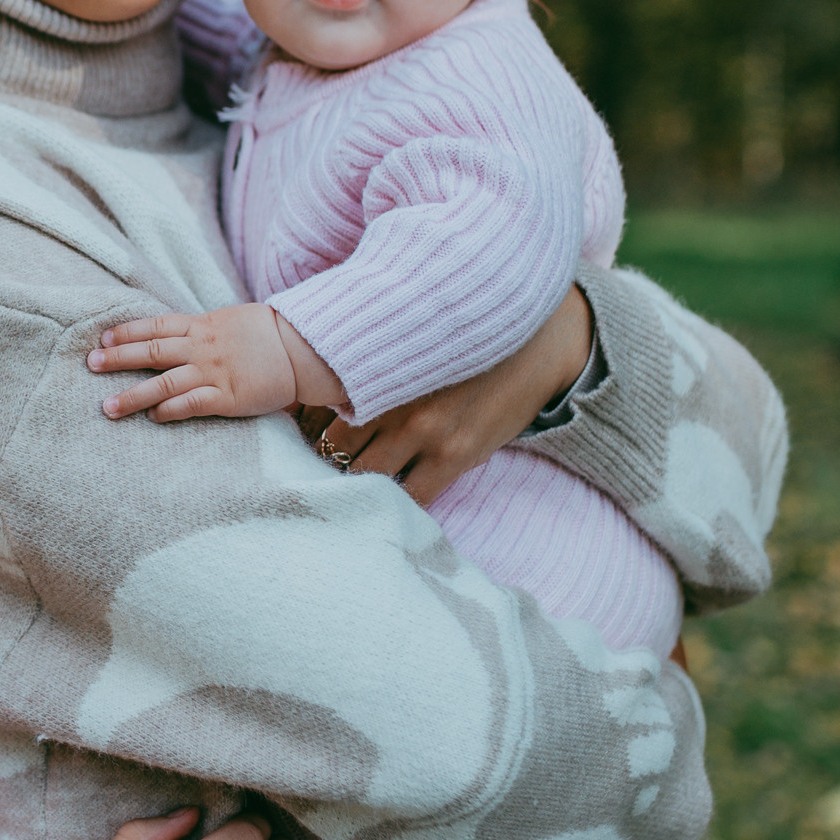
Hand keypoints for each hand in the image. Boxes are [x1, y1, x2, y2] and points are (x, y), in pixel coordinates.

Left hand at [88, 305, 345, 421]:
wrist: (305, 347)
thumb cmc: (271, 335)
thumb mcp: (232, 322)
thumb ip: (204, 330)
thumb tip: (180, 336)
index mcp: (203, 325)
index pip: (156, 325)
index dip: (127, 331)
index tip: (103, 337)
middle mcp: (202, 347)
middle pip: (151, 351)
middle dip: (118, 358)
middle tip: (90, 364)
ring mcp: (214, 372)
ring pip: (164, 383)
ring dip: (133, 395)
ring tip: (107, 407)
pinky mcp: (228, 397)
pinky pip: (192, 404)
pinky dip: (169, 410)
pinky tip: (152, 417)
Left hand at [312, 286, 592, 507]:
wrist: (538, 339)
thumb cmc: (461, 335)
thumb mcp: (406, 336)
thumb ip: (363, 361)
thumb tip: (315, 392)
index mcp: (372, 366)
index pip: (314, 412)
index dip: (304, 431)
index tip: (300, 439)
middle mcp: (391, 400)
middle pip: (331, 450)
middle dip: (320, 464)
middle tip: (316, 473)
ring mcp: (425, 431)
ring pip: (366, 478)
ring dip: (354, 485)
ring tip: (349, 488)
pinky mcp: (457, 455)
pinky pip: (412, 498)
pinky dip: (395, 504)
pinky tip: (387, 502)